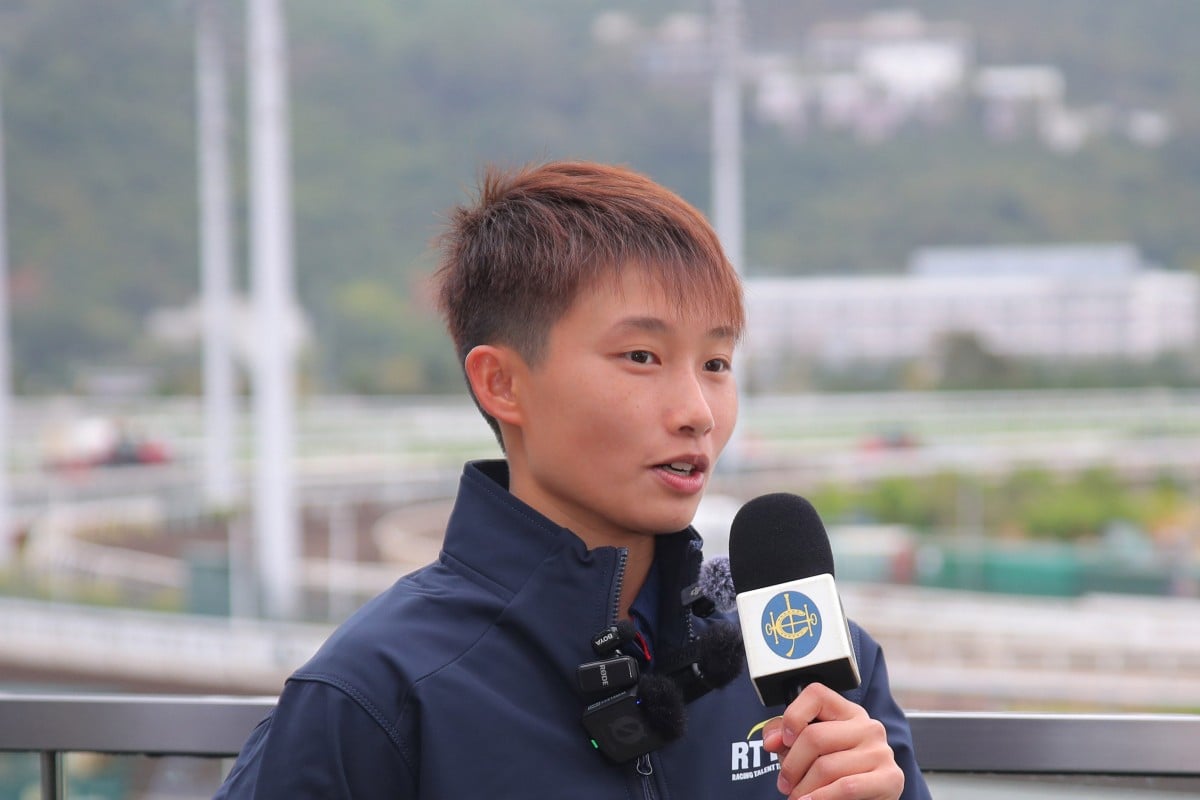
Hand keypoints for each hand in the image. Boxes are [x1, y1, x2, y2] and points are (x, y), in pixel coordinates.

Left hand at [761, 683, 903, 799]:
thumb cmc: (835, 774)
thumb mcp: (807, 750)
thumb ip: (784, 735)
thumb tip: (772, 739)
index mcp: (848, 712)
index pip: (816, 694)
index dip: (793, 715)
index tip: (782, 740)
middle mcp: (867, 726)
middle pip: (815, 736)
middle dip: (792, 766)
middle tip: (784, 784)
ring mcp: (881, 751)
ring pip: (827, 766)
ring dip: (804, 788)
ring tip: (797, 798)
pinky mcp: (890, 778)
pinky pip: (847, 787)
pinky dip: (822, 798)